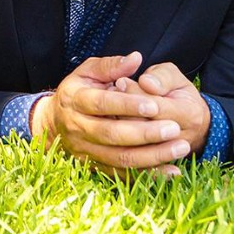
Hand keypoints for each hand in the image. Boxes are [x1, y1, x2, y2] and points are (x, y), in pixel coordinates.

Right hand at [31, 52, 191, 175]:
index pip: (102, 104)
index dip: (127, 106)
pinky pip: (124, 174)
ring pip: (120, 158)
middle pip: (112, 134)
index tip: (154, 106)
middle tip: (174, 128)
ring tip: (180, 148)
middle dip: (145, 133)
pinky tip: (172, 170)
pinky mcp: (95, 166)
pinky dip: (149, 175)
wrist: (53, 123)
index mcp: (75, 100)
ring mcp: (85, 150)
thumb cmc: (78, 91)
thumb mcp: (88, 72)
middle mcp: (78, 127)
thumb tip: (136, 59)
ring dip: (153, 156)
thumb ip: (111, 66)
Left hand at [115, 63, 211, 158]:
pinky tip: (112, 126)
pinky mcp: (155, 166)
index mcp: (189, 114)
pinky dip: (118, 146)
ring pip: (136, 146)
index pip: (156, 108)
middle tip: (112, 93)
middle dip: (124, 110)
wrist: (187, 121)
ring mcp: (169, 155)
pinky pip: (132, 163)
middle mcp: (183, 139)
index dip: (135, 93)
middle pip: (144, 128)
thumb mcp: (172, 76)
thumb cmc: (175, 92)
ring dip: (118, 125)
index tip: (120, 81)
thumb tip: (146, 82)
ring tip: (111, 109)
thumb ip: (161, 77)